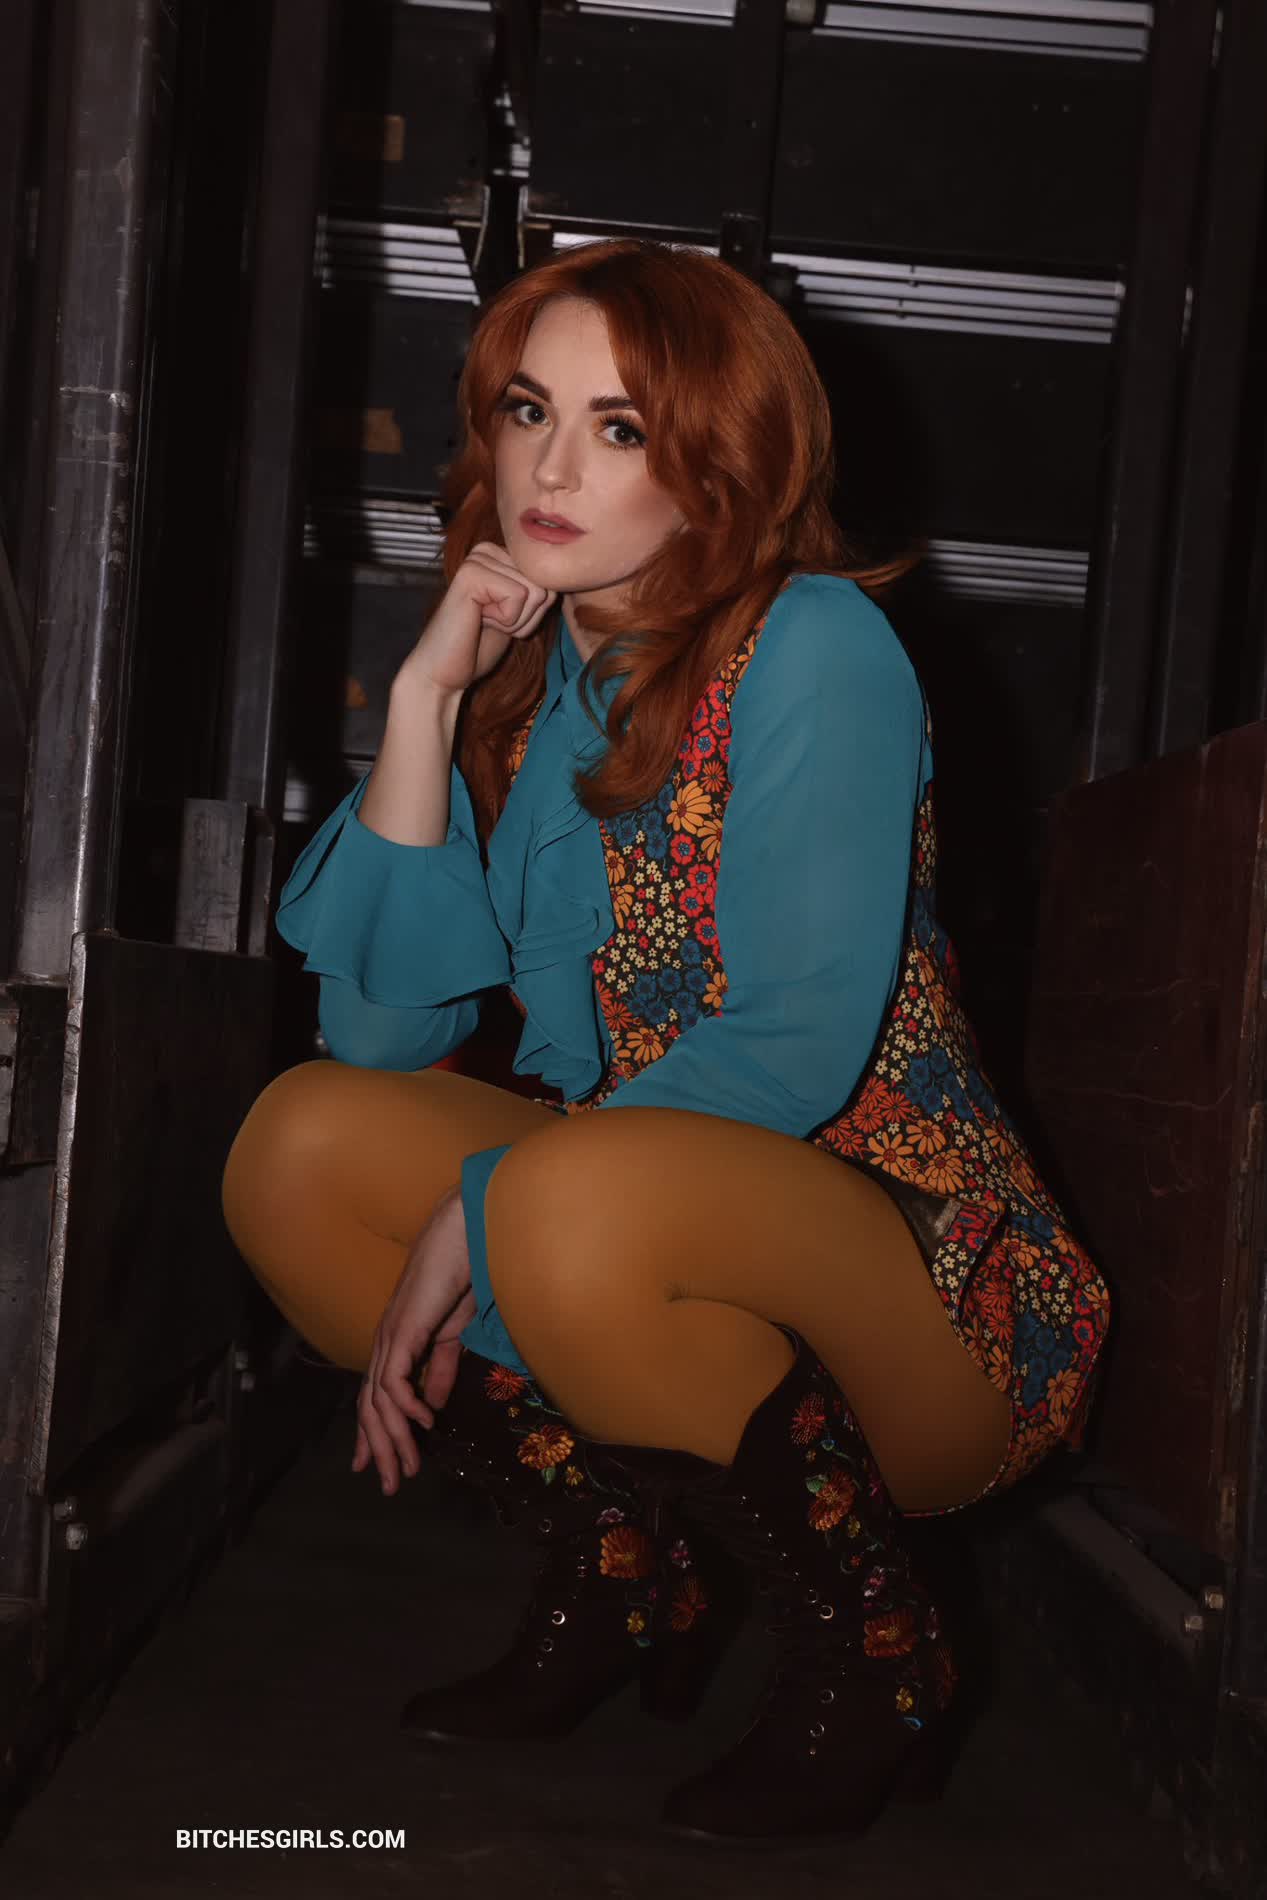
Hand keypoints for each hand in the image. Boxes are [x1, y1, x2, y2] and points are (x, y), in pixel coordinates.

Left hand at [352, 1185, 476, 1494]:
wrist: (463, 1237)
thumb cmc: (459, 1278)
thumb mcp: (451, 1336)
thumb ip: (439, 1369)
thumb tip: (430, 1407)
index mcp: (394, 1346)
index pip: (373, 1399)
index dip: (372, 1436)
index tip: (375, 1468)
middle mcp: (383, 1344)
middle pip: (370, 1408)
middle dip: (379, 1449)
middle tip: (390, 1484)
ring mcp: (390, 1337)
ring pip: (379, 1401)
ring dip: (394, 1438)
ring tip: (408, 1465)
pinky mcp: (403, 1329)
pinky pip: (395, 1378)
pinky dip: (406, 1405)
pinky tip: (424, 1422)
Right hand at [396, 542, 556, 700]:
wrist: (444, 672)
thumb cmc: (479, 647)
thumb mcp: (519, 614)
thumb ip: (537, 591)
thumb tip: (566, 576)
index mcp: (499, 556)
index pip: (549, 580)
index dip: (534, 613)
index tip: (502, 621)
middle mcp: (487, 549)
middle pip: (545, 584)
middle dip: (527, 617)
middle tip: (492, 625)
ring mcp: (477, 559)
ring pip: (536, 591)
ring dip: (517, 621)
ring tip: (485, 623)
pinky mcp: (471, 573)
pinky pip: (519, 596)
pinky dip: (506, 621)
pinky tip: (478, 621)